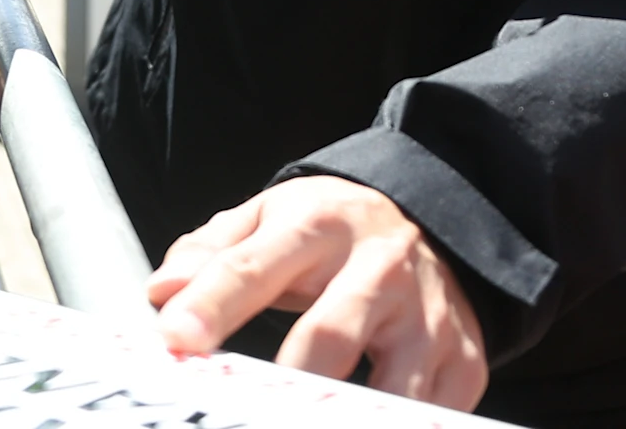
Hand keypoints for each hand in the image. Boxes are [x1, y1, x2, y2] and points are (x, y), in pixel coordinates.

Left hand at [147, 177, 486, 410]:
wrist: (434, 218)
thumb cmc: (330, 232)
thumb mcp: (269, 218)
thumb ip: (212, 251)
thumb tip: (163, 290)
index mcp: (317, 226)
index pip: (252, 266)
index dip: (210, 306)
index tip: (174, 339)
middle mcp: (378, 268)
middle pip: (329, 335)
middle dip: (288, 377)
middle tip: (245, 408)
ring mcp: (427, 317)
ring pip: (392, 385)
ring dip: (349, 415)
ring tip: (306, 417)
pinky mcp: (462, 358)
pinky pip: (435, 411)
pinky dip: (401, 424)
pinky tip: (366, 423)